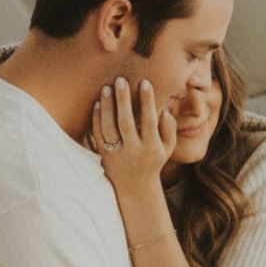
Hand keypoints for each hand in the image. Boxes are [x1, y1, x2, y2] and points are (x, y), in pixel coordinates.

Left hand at [92, 77, 177, 195]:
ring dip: (107, 107)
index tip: (145, 83)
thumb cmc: (153, 161)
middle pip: (126, 122)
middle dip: (123, 100)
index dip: (148, 101)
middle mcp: (133, 150)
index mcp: (151, 147)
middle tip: (120, 79)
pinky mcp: (103, 155)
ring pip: (109, 128)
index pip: (149, 121)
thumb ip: (169, 129)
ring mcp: (117, 153)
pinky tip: (98, 103)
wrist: (134, 187)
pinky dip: (96, 119)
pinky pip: (97, 135)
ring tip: (106, 87)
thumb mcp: (168, 149)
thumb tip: (164, 110)